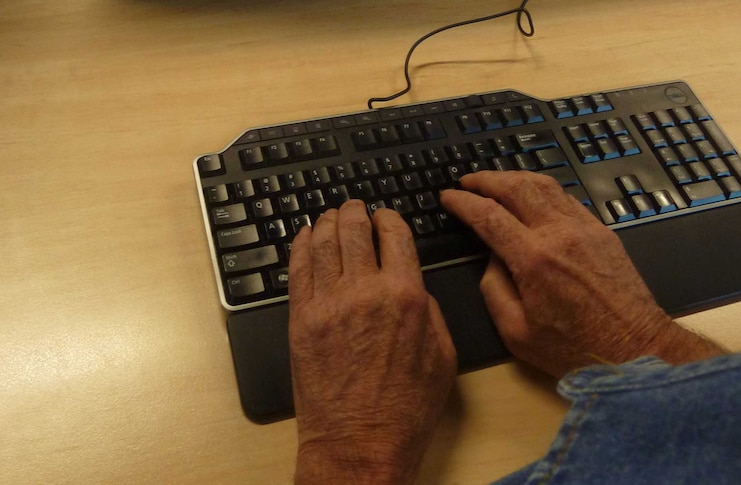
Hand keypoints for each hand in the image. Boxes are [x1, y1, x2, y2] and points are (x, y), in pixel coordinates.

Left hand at [288, 200, 456, 484]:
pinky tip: (305, 236)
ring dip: (328, 221)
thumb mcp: (443, 357)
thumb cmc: (405, 409)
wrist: (359, 443)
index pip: (394, 235)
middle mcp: (364, 291)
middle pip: (354, 229)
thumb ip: (430, 312)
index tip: (386, 218)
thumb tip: (414, 287)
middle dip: (356, 211)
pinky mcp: (301, 319)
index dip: (390, 218)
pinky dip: (301, 245)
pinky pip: (297, 268)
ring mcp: (328, 303)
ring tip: (330, 216)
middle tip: (355, 207)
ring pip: (323, 241)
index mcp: (405, 296)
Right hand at [440, 171, 723, 376]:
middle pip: (516, 187)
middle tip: (466, 181)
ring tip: (495, 182)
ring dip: (515, 178)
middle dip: (486, 179)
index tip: (446, 196)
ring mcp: (584, 228)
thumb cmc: (573, 349)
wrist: (635, 349)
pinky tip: (532, 198)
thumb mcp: (516, 332)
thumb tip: (491, 258)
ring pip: (544, 186)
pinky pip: (566, 198)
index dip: (463, 202)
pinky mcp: (602, 232)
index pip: (488, 216)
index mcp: (533, 259)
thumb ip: (494, 289)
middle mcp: (559, 233)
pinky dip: (542, 190)